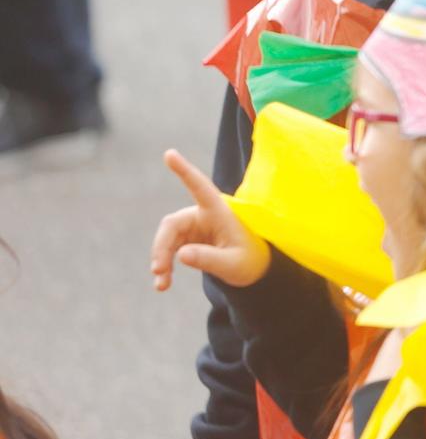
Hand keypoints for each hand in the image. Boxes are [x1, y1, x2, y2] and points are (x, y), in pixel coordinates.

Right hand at [151, 149, 271, 290]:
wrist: (254, 268)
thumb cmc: (250, 260)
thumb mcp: (233, 264)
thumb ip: (208, 259)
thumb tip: (180, 255)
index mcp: (219, 211)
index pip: (200, 187)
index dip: (185, 170)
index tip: (170, 153)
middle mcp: (204, 214)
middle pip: (171, 224)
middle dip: (161, 247)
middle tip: (158, 270)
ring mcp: (195, 226)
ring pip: (167, 238)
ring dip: (161, 260)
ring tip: (162, 285)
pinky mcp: (189, 239)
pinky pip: (169, 250)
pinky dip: (165, 265)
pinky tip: (163, 284)